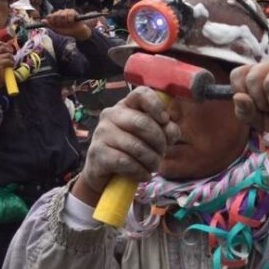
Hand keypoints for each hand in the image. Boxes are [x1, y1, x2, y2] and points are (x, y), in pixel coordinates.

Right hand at [0, 42, 14, 91]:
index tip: (8, 49)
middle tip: (11, 57)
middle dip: (10, 51)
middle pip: (3, 47)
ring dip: (12, 59)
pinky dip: (11, 64)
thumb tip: (10, 44)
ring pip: (8, 54)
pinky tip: (10, 67)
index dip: (3, 44)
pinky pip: (8, 60)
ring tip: (11, 64)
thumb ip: (2, 53)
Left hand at [43, 9, 92, 40]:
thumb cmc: (67, 31)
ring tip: (69, 24)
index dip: (52, 21)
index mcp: (54, 17)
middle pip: (56, 15)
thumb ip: (49, 25)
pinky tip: (72, 22)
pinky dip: (71, 20)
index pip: (50, 16)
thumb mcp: (57, 30)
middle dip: (60, 22)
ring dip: (66, 22)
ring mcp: (66, 11)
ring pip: (63, 15)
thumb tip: (42, 21)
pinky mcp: (72, 11)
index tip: (56, 25)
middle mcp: (59, 13)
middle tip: (64, 25)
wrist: (77, 32)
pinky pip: (70, 14)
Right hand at [73, 87, 179, 201]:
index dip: (157, 106)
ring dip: (151, 160)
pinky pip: (126, 162)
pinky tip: (144, 175)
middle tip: (162, 153)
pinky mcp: (97, 153)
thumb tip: (171, 130)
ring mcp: (101, 133)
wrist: (105, 173)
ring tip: (153, 166)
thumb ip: (166, 130)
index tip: (165, 120)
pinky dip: (140, 171)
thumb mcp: (152, 137)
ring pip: (135, 146)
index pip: (141, 93)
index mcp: (126, 105)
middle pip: (142, 122)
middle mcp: (111, 114)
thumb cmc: (132, 150)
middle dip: (159, 142)